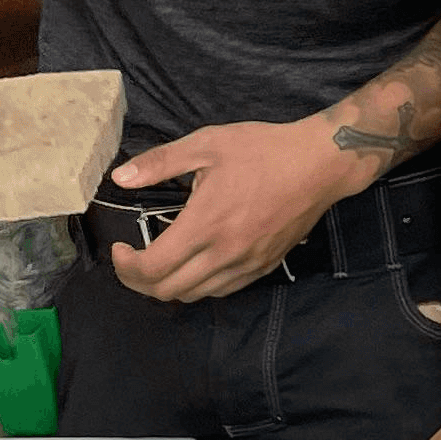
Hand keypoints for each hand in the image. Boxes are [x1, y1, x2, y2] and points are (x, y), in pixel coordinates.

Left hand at [107, 118, 358, 302]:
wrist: (321, 164)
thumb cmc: (264, 150)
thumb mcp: (207, 144)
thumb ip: (160, 162)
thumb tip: (120, 178)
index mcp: (206, 224)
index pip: (152, 268)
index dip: (125, 266)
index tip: (119, 248)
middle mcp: (225, 253)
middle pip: (168, 291)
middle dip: (139, 281)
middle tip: (132, 258)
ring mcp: (247, 264)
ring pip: (194, 295)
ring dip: (168, 286)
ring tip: (161, 262)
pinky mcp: (264, 266)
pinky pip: (222, 290)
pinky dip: (199, 285)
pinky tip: (195, 263)